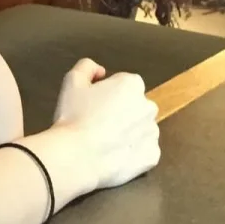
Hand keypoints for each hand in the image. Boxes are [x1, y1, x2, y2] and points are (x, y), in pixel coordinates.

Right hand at [51, 58, 160, 193]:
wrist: (77, 156)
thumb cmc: (74, 116)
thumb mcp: (72, 81)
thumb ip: (87, 67)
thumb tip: (100, 71)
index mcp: (132, 85)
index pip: (122, 83)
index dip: (106, 92)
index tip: (93, 103)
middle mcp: (148, 106)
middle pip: (134, 105)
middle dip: (121, 110)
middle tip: (98, 121)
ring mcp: (152, 133)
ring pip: (140, 128)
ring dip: (128, 131)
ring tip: (105, 140)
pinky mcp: (152, 156)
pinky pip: (144, 150)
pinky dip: (132, 151)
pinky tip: (114, 153)